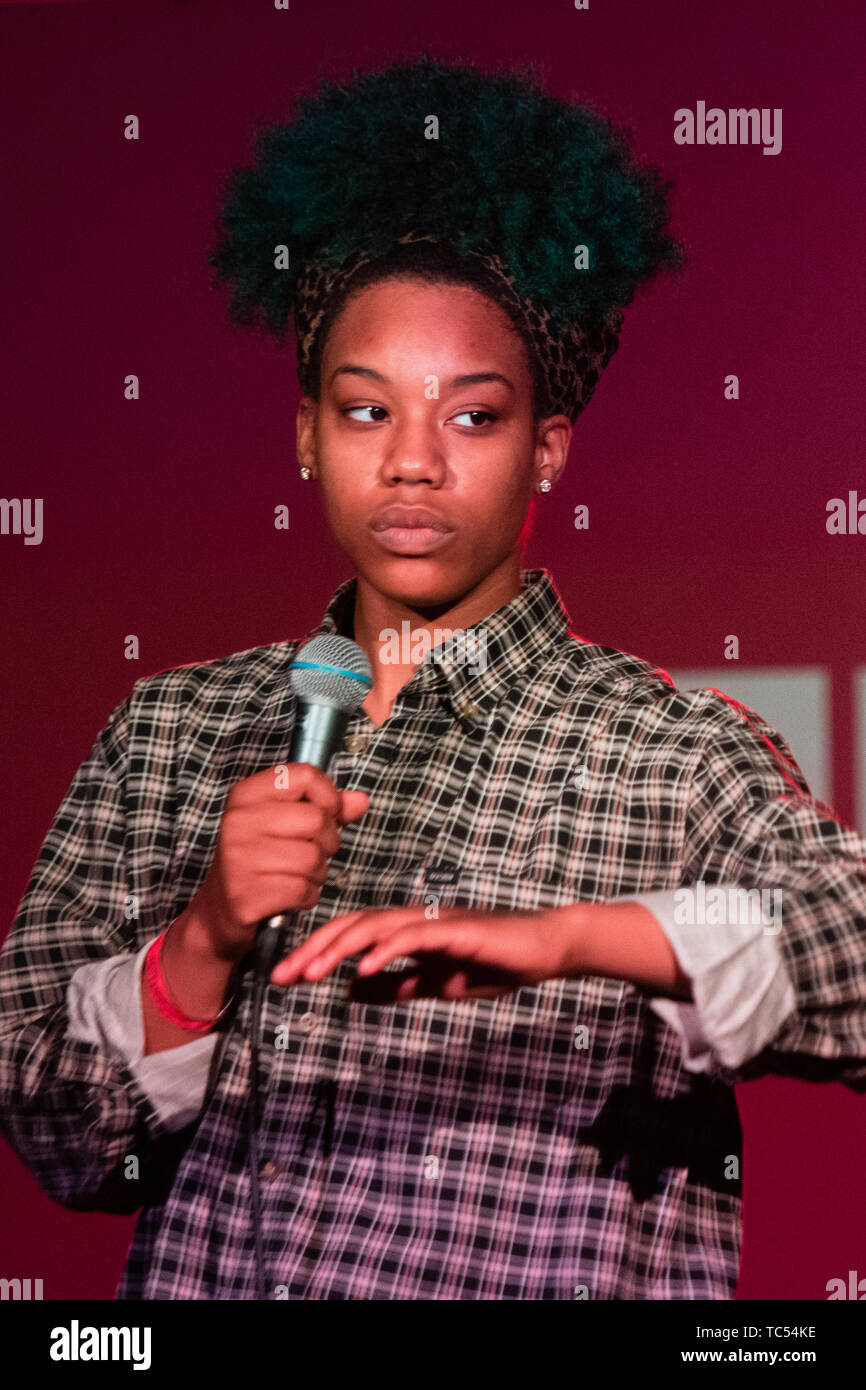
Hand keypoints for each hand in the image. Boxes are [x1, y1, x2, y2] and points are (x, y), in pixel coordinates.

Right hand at [189, 763, 369, 962]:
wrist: (220, 909)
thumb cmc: (259, 859)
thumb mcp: (286, 824)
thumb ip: (326, 809)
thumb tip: (360, 801)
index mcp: (247, 795)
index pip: (304, 775)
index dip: (328, 796)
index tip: (326, 813)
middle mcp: (239, 821)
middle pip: (316, 819)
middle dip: (327, 841)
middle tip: (310, 852)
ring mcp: (240, 857)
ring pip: (314, 857)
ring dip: (318, 872)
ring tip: (299, 874)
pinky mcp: (246, 893)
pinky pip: (304, 889)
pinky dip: (308, 895)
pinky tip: (293, 894)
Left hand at [270, 905, 581, 1002]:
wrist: (545, 948)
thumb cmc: (496, 962)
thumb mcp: (438, 983)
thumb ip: (398, 986)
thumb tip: (353, 992)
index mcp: (408, 932)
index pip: (352, 936)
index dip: (318, 952)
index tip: (286, 978)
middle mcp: (415, 920)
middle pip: (354, 926)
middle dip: (315, 950)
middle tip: (281, 976)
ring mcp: (435, 922)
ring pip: (376, 926)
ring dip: (340, 949)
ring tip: (311, 973)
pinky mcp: (458, 930)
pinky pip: (415, 937)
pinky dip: (386, 951)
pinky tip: (364, 969)